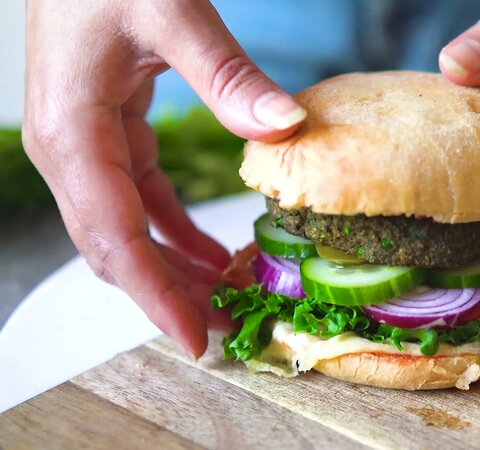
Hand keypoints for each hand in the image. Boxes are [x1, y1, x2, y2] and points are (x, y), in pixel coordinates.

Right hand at [23, 0, 306, 356]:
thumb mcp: (170, 11)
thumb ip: (227, 74)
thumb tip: (287, 129)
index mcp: (75, 135)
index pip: (118, 239)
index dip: (158, 296)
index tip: (199, 339)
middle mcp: (70, 152)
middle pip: (117, 251)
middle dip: (169, 296)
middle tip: (228, 329)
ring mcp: (84, 147)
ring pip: (126, 234)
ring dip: (172, 272)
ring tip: (225, 300)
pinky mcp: (106, 136)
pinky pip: (138, 204)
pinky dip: (173, 235)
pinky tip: (210, 255)